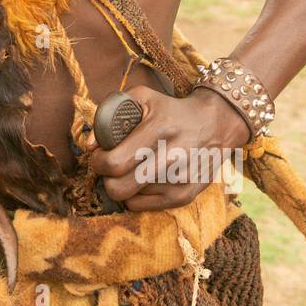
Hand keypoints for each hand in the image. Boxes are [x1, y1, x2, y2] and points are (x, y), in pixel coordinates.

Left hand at [85, 84, 249, 210]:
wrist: (215, 124)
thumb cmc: (170, 110)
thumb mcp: (142, 97)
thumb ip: (110, 113)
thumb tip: (90, 144)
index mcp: (159, 129)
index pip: (114, 162)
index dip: (98, 162)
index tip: (98, 155)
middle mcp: (173, 157)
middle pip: (119, 188)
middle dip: (106, 178)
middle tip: (110, 167)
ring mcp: (181, 180)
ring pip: (129, 199)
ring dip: (123, 185)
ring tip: (132, 169)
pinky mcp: (186, 196)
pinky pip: (143, 207)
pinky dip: (136, 196)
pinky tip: (143, 179)